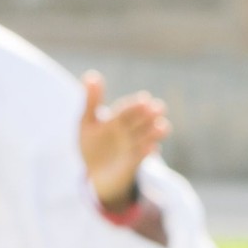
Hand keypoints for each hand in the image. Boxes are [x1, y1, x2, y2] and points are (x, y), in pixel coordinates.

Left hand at [79, 72, 169, 207]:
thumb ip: (91, 101)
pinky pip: (144, 155)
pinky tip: (152, 148)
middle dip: (151, 114)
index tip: (143, 100)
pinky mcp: (135, 161)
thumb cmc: (92, 144)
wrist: (96, 173)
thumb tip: (91, 75)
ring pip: (150, 135)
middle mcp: (131, 129)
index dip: (135, 105)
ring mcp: (135, 145)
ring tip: (160, 127)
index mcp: (119, 117)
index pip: (128, 109)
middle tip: (157, 109)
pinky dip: (149, 151)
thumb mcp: (87, 123)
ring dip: (156, 131)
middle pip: (143, 119)